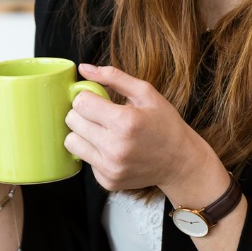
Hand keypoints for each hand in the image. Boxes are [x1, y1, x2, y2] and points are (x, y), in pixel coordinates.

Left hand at [64, 64, 210, 191]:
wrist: (180, 162)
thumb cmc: (165, 125)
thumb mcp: (146, 93)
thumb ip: (114, 77)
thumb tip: (84, 69)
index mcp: (125, 121)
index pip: (80, 103)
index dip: (86, 96)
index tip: (97, 99)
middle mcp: (115, 147)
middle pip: (72, 121)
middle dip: (82, 113)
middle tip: (100, 115)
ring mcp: (110, 167)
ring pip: (71, 142)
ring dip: (82, 134)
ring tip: (102, 132)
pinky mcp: (107, 181)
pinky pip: (84, 160)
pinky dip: (94, 152)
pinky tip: (112, 150)